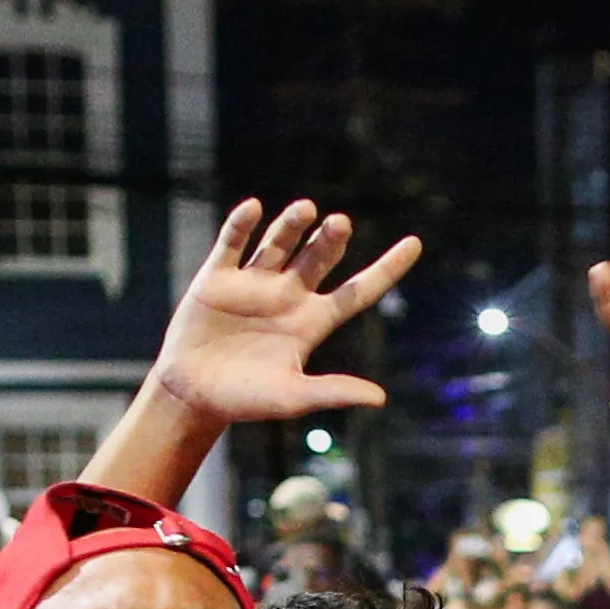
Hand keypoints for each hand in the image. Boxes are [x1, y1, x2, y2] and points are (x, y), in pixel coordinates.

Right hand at [150, 199, 412, 422]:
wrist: (193, 395)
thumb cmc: (246, 400)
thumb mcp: (293, 397)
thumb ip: (333, 392)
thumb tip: (379, 398)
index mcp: (313, 322)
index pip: (360, 291)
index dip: (388, 268)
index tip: (415, 243)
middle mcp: (288, 296)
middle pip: (319, 259)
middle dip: (330, 240)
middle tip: (341, 224)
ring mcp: (253, 284)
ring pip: (279, 244)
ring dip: (292, 225)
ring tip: (307, 210)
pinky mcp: (216, 279)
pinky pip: (232, 244)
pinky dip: (241, 225)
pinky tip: (254, 208)